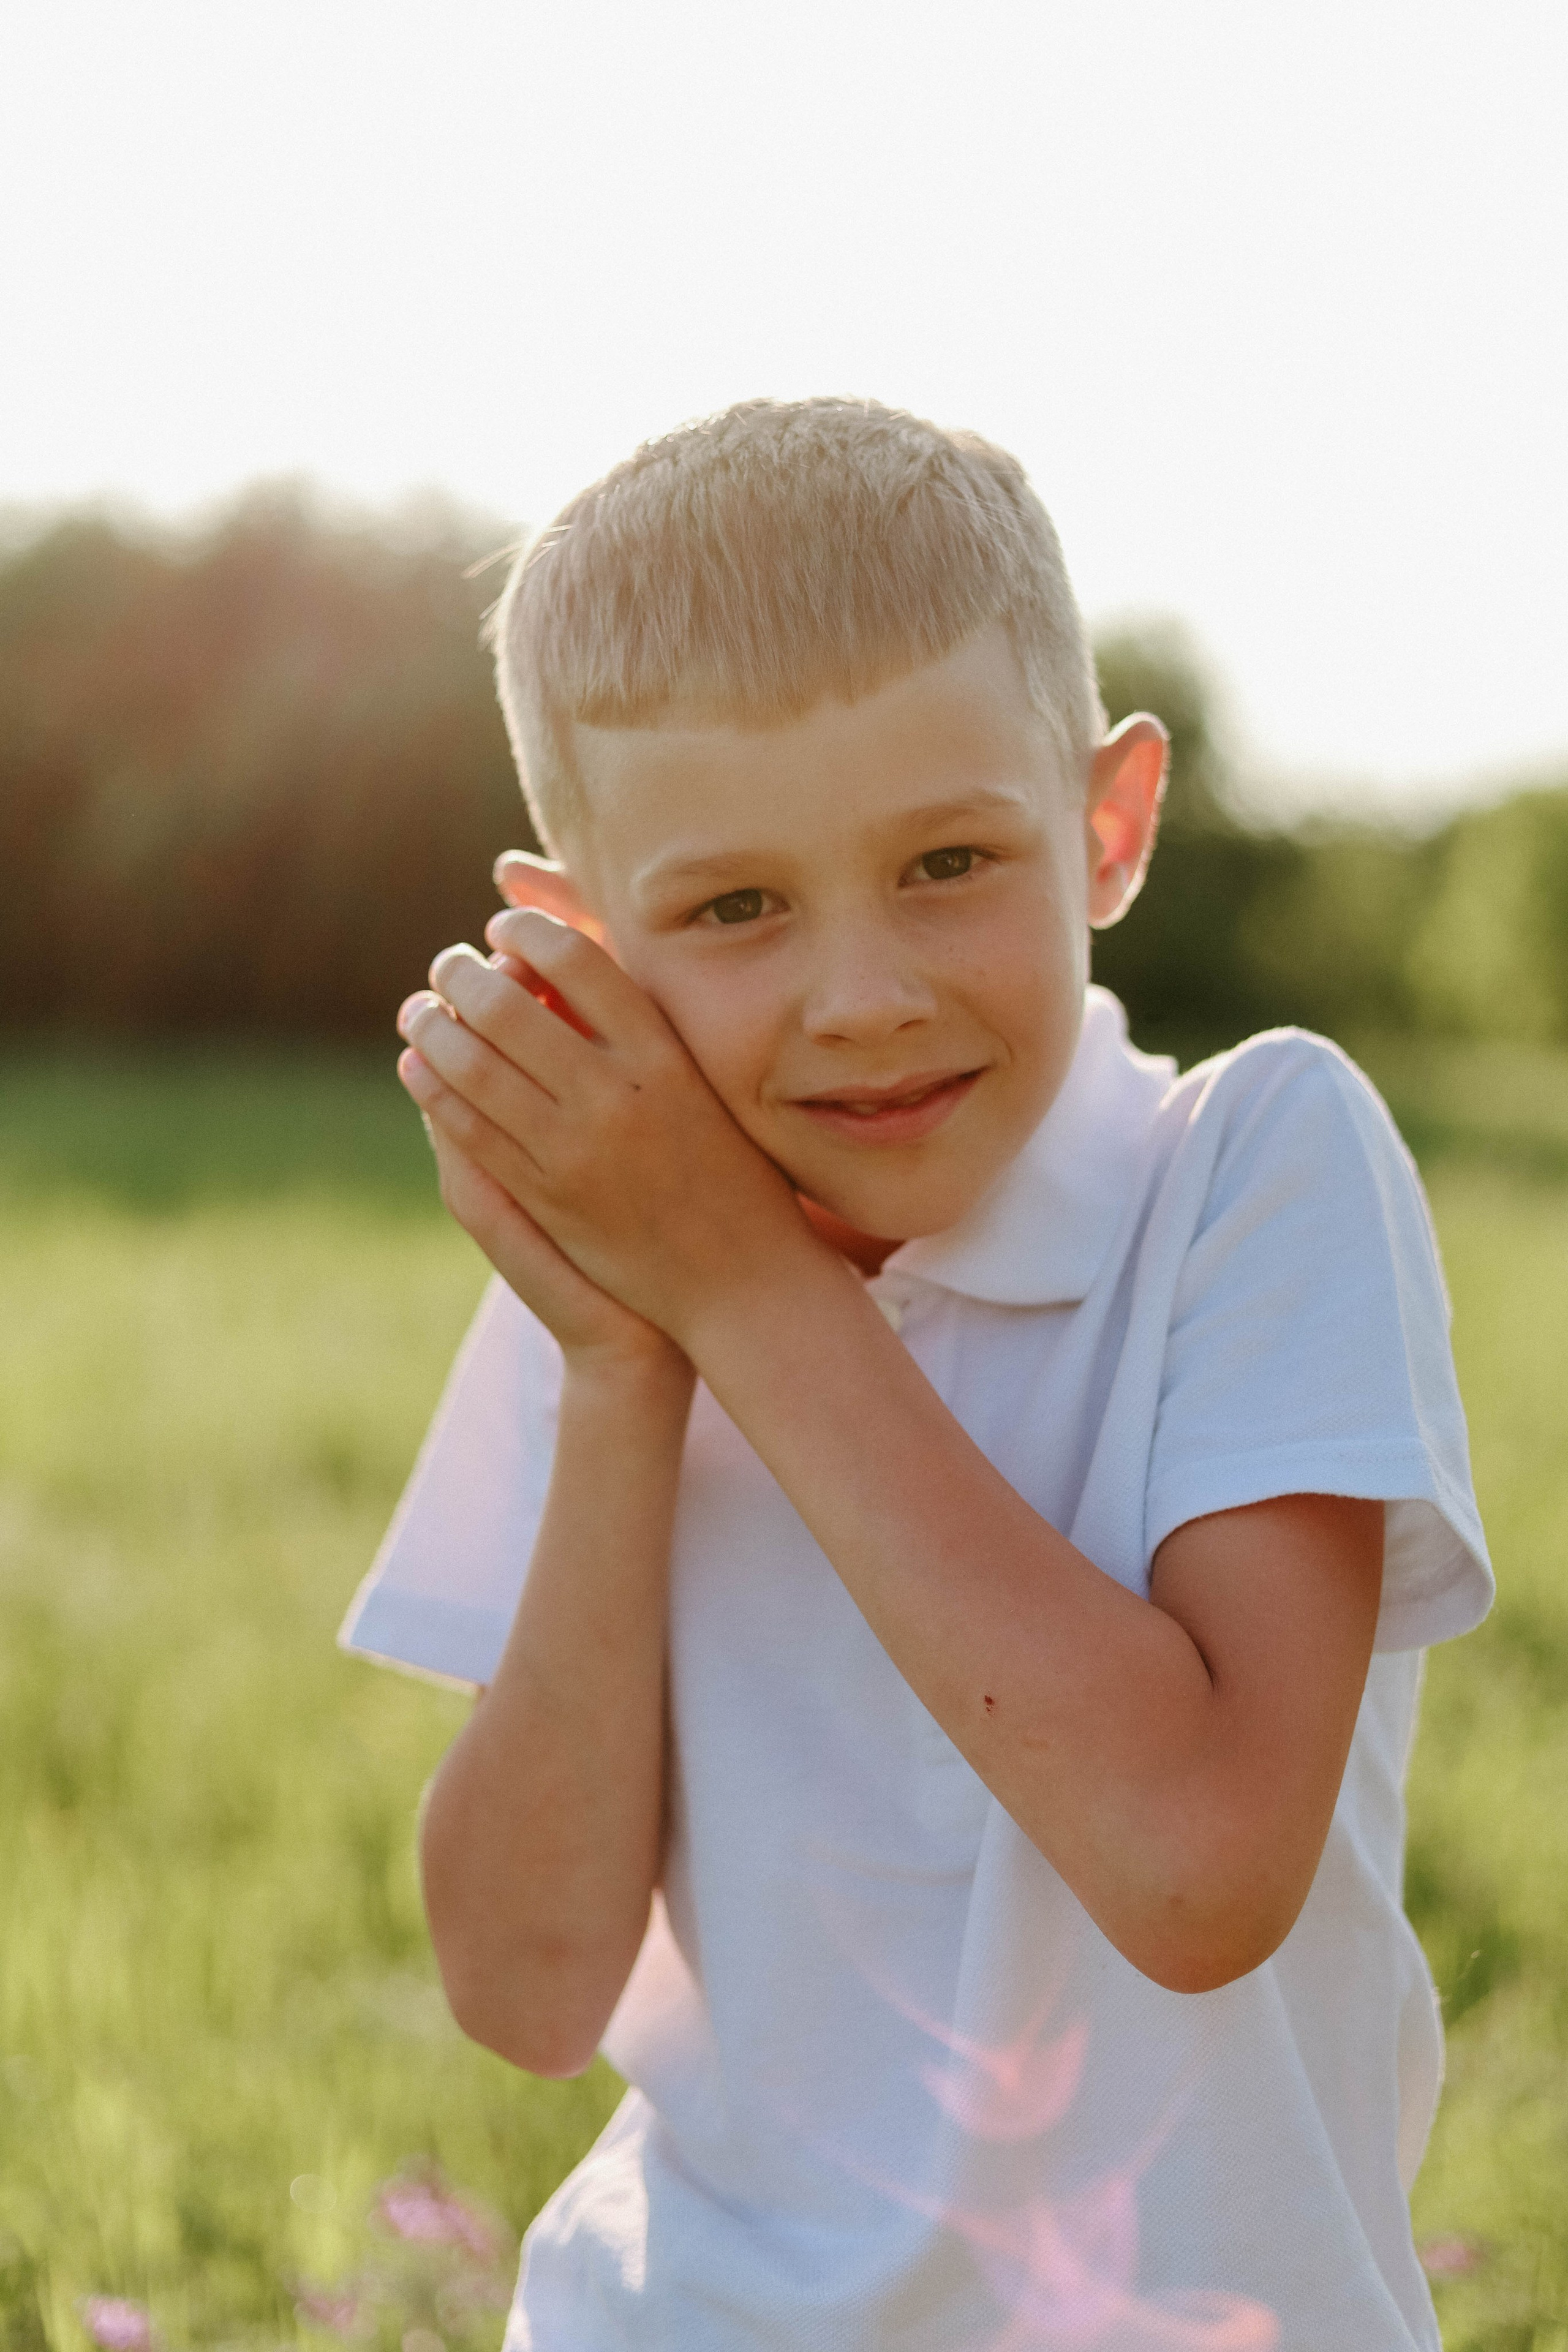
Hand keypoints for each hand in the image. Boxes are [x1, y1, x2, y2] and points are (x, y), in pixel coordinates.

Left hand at [397, 912, 819, 1352]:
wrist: (741, 1279)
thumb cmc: (734, 1172)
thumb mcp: (710, 1084)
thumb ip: (648, 1026)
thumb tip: (573, 959)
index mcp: (665, 1055)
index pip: (577, 959)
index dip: (526, 930)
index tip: (502, 925)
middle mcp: (618, 1095)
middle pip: (508, 1006)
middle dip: (460, 974)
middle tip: (445, 964)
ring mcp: (576, 1150)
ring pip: (474, 1066)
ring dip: (432, 1027)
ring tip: (419, 1010)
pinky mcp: (546, 1197)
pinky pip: (469, 1129)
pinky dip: (432, 1087)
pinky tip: (417, 1066)